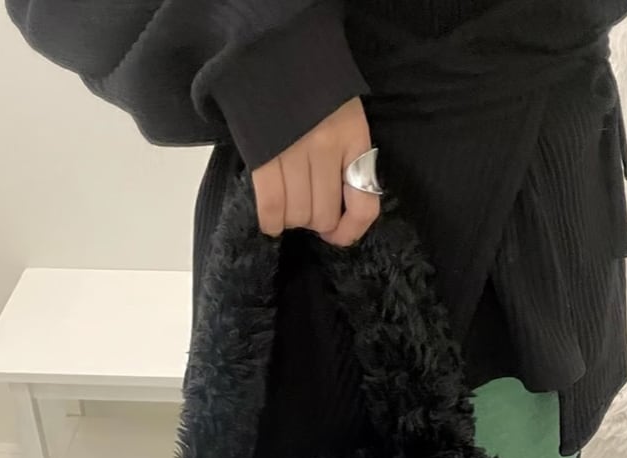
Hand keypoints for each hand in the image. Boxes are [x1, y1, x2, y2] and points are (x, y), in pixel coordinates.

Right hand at [251, 98, 379, 246]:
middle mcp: (327, 149)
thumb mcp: (345, 117)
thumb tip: (343, 213)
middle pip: (323, 215)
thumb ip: (349, 159)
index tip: (339, 235)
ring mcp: (293, 153)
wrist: (274, 52)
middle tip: (306, 208)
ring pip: (297, 215)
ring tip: (287, 204)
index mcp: (353, 139)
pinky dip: (270, 221)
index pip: (363, 204)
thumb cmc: (313, 89)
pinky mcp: (263, 156)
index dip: (351, 230)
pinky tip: (271, 219)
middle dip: (315, 221)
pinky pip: (270, 207)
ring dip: (292, 219)